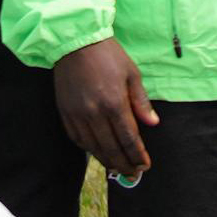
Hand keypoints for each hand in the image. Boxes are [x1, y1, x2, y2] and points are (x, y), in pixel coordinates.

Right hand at [55, 39, 155, 181]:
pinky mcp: (64, 112)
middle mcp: (94, 113)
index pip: (129, 138)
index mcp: (114, 103)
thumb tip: (153, 124)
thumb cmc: (109, 56)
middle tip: (133, 174)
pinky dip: (88, 149)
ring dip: (107, 160)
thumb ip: (141, 102)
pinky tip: (97, 153)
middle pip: (111, 148)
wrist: (75, 42)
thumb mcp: (132, 74)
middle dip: (124, 163)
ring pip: (93, 147)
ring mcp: (77, 114)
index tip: (145, 165)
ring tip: (118, 168)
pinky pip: (77, 138)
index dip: (138, 155)